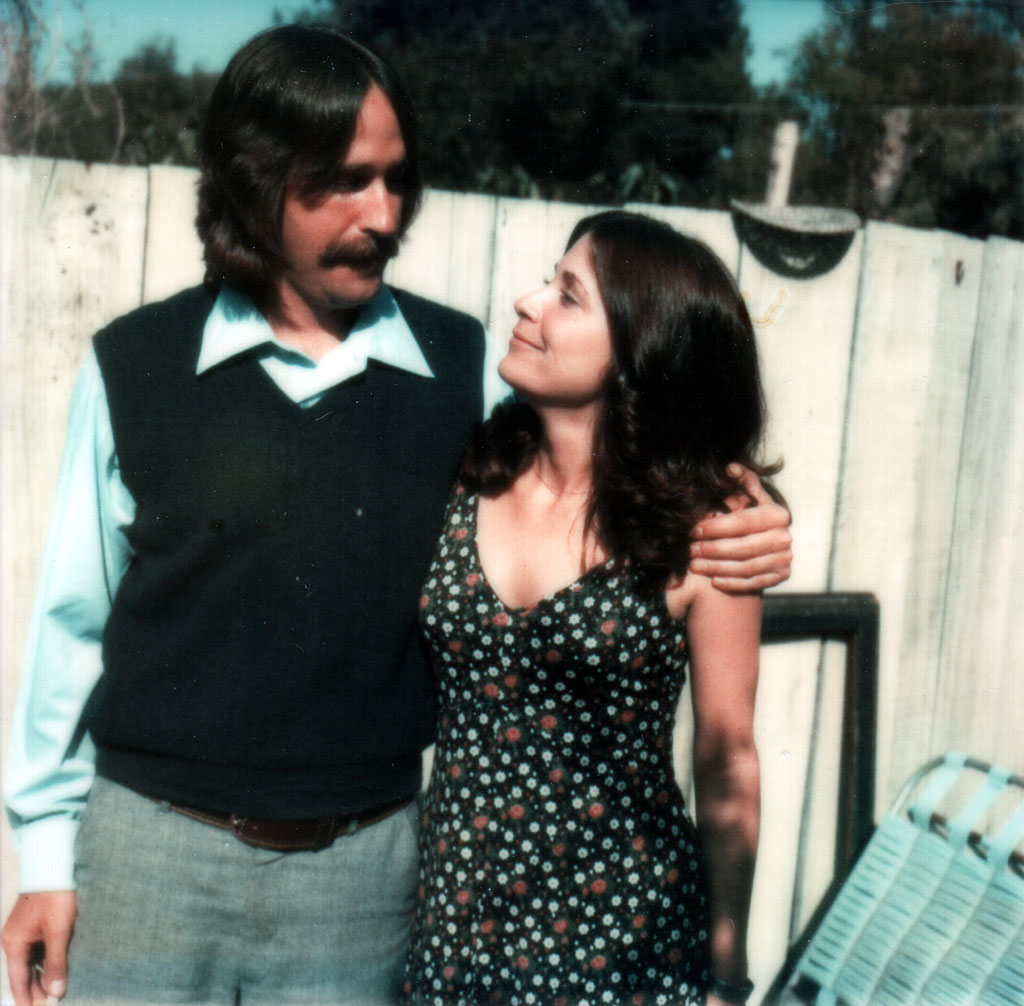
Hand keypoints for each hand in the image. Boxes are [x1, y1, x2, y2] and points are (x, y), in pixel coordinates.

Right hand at [2, 891, 75, 1005]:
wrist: (54, 866)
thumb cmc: (55, 897)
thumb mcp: (58, 931)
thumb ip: (56, 962)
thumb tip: (55, 992)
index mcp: (14, 944)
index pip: (18, 981)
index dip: (26, 999)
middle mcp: (14, 939)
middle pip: (23, 972)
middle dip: (34, 989)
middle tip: (49, 1002)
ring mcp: (23, 931)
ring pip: (31, 961)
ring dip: (41, 975)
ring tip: (54, 990)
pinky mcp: (34, 923)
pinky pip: (37, 949)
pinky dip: (45, 961)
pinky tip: (56, 968)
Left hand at [689, 465, 791, 593]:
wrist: (765, 541)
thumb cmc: (749, 513)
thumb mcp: (749, 495)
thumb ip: (742, 481)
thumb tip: (730, 468)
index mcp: (777, 514)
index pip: (743, 522)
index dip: (716, 526)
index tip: (694, 530)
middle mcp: (785, 537)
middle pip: (744, 547)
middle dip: (713, 549)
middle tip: (690, 550)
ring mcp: (785, 558)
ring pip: (747, 567)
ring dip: (717, 567)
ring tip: (694, 566)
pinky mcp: (782, 575)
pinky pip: (754, 582)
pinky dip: (733, 583)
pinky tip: (713, 581)